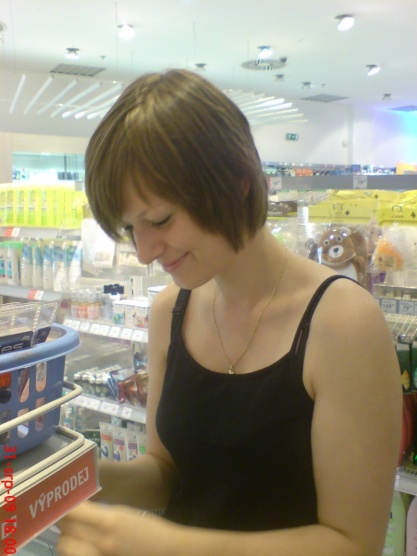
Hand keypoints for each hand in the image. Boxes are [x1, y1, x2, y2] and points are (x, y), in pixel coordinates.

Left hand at [56, 501, 172, 555]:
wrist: (165, 551)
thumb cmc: (146, 528)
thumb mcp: (122, 513)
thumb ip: (98, 513)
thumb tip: (75, 509)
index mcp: (110, 521)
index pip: (74, 513)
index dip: (63, 508)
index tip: (58, 503)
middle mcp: (101, 542)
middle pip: (65, 534)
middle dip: (63, 525)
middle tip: (65, 518)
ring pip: (66, 550)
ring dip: (66, 540)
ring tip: (73, 533)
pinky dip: (74, 552)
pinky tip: (81, 546)